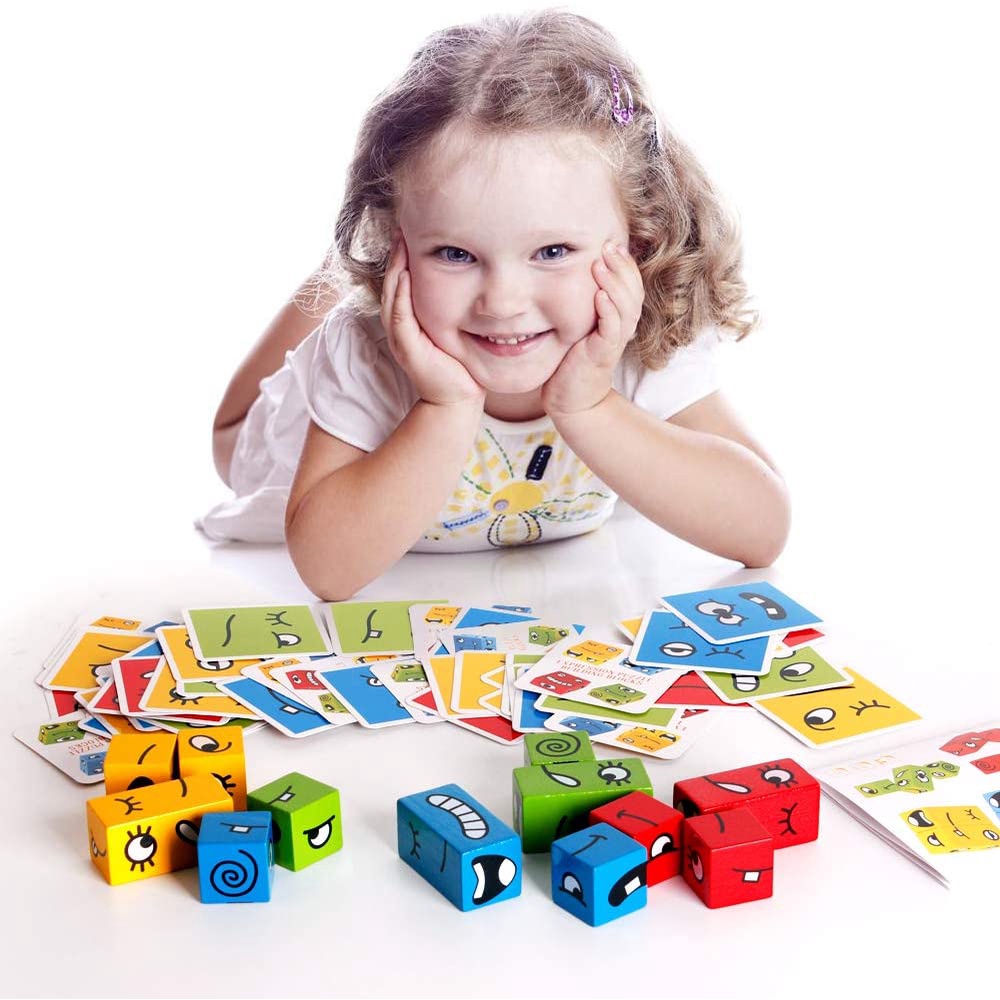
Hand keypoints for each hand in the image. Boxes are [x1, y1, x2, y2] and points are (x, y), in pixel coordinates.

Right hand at [380, 233, 484, 407]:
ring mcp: (402, 337)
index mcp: (411, 319)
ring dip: (395, 269)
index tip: (411, 229)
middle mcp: (402, 326)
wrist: (459, 399)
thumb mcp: (458, 327)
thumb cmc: (462, 363)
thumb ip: (460, 305)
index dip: (404, 256)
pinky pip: (399, 317)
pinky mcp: (408, 349)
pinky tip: (406, 275)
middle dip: (396, 255)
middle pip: (393, 283)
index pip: (403, 282)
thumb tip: (478, 276)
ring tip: (401, 243)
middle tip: (402, 226)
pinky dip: (401, 295)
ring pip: (393, 296)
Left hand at [542, 241, 643, 417]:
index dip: (624, 263)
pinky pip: (612, 329)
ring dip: (614, 284)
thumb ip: (581, 298)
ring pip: (625, 307)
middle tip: (608, 246)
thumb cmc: (571, 359)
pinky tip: (599, 296)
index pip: (630, 284)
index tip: (611, 243)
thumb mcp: (578, 323)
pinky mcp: (603, 353)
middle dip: (621, 266)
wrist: (571, 397)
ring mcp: (614, 340)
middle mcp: (622, 326)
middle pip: (633, 290)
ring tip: (600, 265)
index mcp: (618, 317)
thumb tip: (569, 268)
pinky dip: (608, 312)